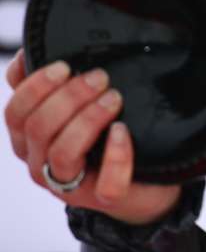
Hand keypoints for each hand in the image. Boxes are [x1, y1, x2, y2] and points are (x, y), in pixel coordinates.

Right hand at [4, 49, 180, 224]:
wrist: (143, 181)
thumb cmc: (102, 138)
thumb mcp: (73, 109)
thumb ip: (49, 85)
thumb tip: (29, 52)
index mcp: (29, 139)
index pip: (16, 112)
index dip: (35, 86)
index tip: (65, 65)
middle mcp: (41, 163)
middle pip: (38, 128)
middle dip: (69, 97)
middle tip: (100, 78)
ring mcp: (70, 185)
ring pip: (63, 153)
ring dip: (88, 120)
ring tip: (114, 99)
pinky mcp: (104, 198)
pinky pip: (108, 183)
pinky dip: (117, 155)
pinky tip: (123, 132)